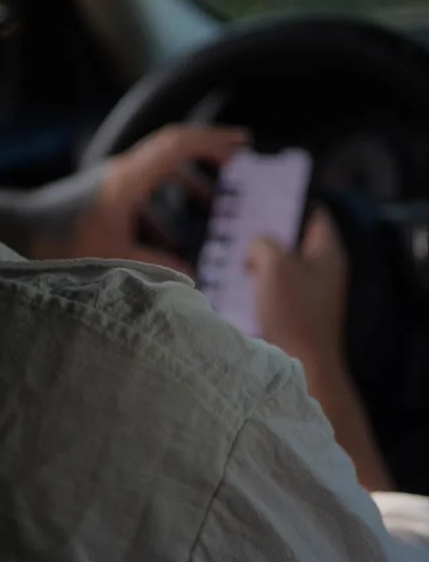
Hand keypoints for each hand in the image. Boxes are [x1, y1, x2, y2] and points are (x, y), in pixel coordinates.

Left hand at [34, 125, 247, 271]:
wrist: (15, 233)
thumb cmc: (58, 242)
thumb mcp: (113, 258)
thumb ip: (157, 268)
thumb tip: (195, 277)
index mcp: (127, 178)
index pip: (176, 145)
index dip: (212, 141)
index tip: (242, 145)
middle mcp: (121, 172)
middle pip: (173, 149)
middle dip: (209, 153)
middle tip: (240, 162)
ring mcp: (112, 182)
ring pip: (159, 171)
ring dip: (188, 183)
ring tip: (213, 205)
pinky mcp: (104, 196)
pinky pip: (145, 191)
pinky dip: (166, 207)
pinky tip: (174, 239)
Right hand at [248, 209, 347, 370]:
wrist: (302, 365)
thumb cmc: (294, 313)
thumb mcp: (275, 264)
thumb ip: (263, 242)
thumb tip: (256, 248)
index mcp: (327, 253)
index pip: (314, 214)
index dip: (289, 202)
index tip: (263, 196)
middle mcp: (323, 271)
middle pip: (294, 239)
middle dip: (267, 233)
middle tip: (240, 226)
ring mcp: (310, 293)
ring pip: (281, 264)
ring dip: (259, 260)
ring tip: (234, 255)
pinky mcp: (296, 312)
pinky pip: (276, 287)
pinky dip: (259, 283)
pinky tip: (238, 284)